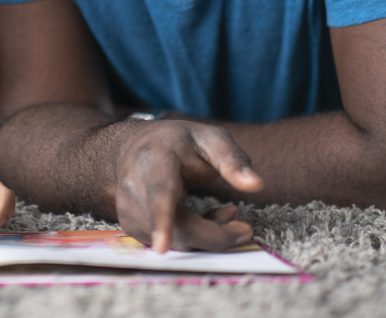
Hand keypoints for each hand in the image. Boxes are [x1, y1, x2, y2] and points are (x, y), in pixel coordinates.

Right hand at [115, 119, 263, 252]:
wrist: (138, 146)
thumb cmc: (179, 142)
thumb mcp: (211, 139)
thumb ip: (233, 160)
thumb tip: (256, 185)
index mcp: (155, 158)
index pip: (159, 193)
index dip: (161, 220)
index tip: (162, 246)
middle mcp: (136, 186)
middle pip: (177, 227)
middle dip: (215, 234)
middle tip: (244, 228)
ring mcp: (129, 209)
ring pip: (178, 241)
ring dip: (208, 235)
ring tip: (224, 212)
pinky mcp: (133, 227)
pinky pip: (172, 244)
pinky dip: (195, 238)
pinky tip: (203, 220)